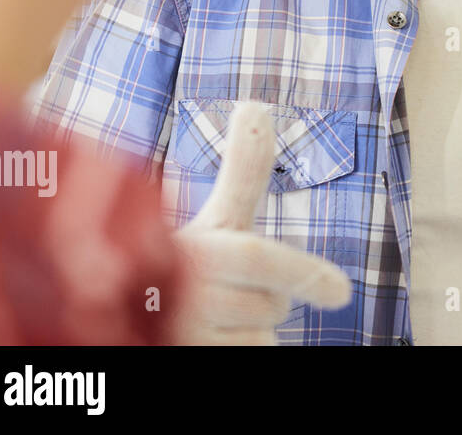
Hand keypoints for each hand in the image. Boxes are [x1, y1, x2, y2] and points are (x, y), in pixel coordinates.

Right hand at [171, 102, 351, 343]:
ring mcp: (180, 335)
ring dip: (252, 332)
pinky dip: (244, 352)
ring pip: (260, 339)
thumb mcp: (215, 219)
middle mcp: (180, 292)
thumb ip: (243, 172)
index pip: (254, 257)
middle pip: (270, 304)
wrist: (123, 322)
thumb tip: (256, 103)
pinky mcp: (184, 359)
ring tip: (215, 319)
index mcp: (190, 246)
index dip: (301, 269)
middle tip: (278, 294)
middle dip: (272, 298)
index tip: (339, 284)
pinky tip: (216, 341)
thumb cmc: (183, 263)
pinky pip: (250, 358)